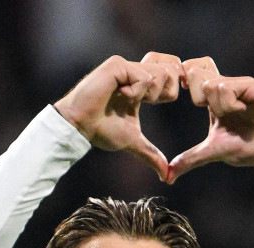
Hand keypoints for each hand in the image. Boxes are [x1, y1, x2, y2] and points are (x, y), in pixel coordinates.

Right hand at [55, 55, 181, 179]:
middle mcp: (135, 71)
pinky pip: (145, 77)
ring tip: (126, 99)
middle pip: (173, 70)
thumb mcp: (132, 141)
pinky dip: (136, 93)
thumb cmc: (100, 130)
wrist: (80, 125)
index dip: (171, 90)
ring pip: (162, 73)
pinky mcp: (119, 64)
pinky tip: (118, 95)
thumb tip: (166, 176)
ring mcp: (128, 66)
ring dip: (148, 95)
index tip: (154, 102)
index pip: (172, 74)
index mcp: (141, 85)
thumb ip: (150, 154)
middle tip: (142, 103)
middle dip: (163, 93)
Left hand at [167, 57, 253, 182]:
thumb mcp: (213, 152)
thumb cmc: (248, 148)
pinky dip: (229, 104)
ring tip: (235, 115)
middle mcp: (225, 88)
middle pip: (196, 71)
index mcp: (213, 100)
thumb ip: (190, 159)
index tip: (183, 95)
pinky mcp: (252, 86)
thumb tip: (167, 177)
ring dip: (218, 106)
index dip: (184, 83)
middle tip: (209, 110)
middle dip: (195, 93)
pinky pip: (228, 87)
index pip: (192, 75)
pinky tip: (243, 111)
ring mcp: (239, 85)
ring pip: (210, 84)